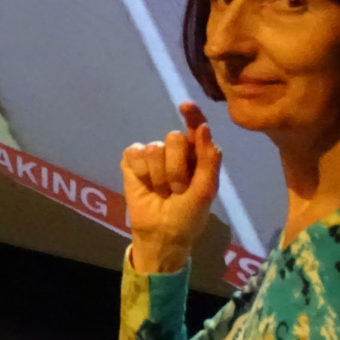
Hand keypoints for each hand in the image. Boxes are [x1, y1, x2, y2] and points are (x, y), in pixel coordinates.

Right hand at [121, 101, 222, 273]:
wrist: (161, 233)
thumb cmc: (189, 215)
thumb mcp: (206, 190)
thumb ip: (208, 159)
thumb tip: (204, 128)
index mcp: (197, 155)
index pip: (195, 127)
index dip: (192, 115)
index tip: (185, 106)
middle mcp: (174, 151)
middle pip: (174, 138)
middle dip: (176, 169)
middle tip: (177, 189)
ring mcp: (152, 155)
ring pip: (153, 149)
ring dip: (158, 177)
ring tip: (162, 192)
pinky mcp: (131, 161)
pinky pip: (134, 154)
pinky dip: (140, 173)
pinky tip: (145, 185)